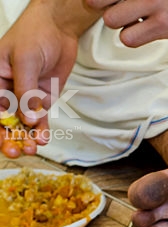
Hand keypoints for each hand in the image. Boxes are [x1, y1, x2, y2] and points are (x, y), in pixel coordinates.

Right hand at [0, 0, 85, 155]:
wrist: (58, 29)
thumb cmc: (33, 37)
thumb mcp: (24, 61)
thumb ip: (25, 91)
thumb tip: (27, 119)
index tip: (2, 142)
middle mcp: (6, 90)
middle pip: (5, 119)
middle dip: (9, 137)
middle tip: (16, 151)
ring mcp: (25, 96)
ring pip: (23, 122)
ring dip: (26, 137)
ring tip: (33, 148)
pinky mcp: (42, 98)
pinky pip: (40, 118)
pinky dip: (41, 129)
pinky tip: (43, 138)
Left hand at [84, 0, 167, 46]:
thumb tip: (99, 3)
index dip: (101, 0)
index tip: (115, 3)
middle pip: (94, 2)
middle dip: (107, 9)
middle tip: (123, 12)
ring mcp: (151, 2)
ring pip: (111, 21)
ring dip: (122, 25)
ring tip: (140, 21)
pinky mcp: (163, 23)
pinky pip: (129, 39)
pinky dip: (135, 38)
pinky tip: (149, 31)